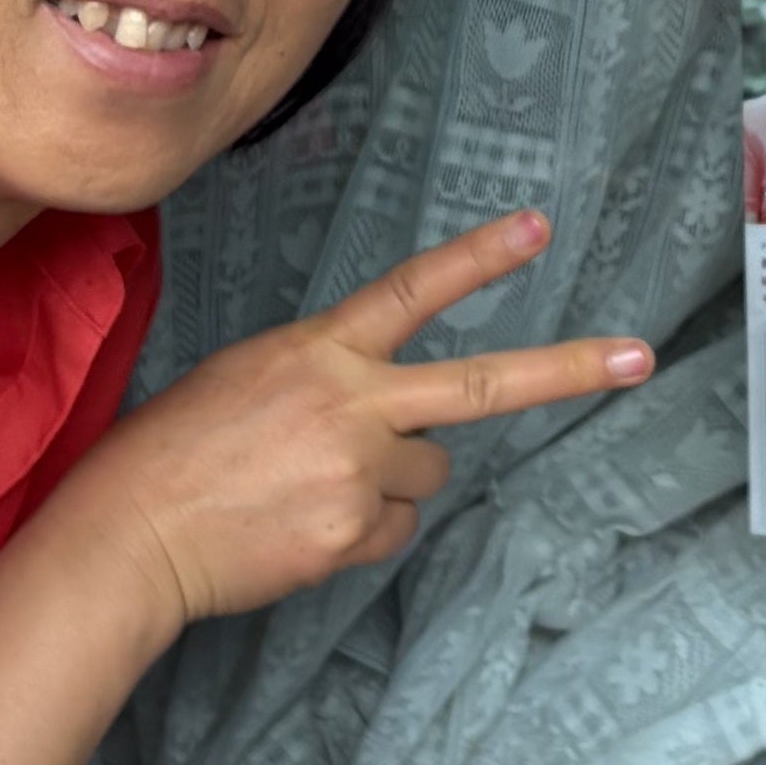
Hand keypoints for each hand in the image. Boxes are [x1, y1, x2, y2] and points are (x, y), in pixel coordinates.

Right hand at [60, 210, 656, 641]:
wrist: (128, 537)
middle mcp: (350, 404)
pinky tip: (299, 528)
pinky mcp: (353, 534)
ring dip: (390, 480)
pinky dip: (361, 530)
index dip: (479, 257)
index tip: (538, 227)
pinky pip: (394, 529)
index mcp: (316, 351)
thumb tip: (385, 413)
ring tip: (306, 488)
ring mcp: (358, 472)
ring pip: (428, 470)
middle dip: (567, 370)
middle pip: (482, 386)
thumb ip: (326, 381)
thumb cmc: (171, 453)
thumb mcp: (244, 378)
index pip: (411, 291)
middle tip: (637, 358)